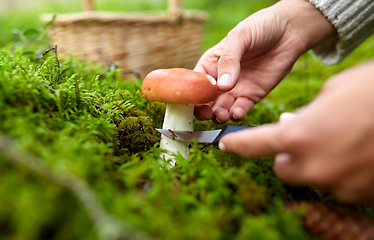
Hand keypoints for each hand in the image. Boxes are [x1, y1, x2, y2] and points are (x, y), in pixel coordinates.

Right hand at [194, 0, 336, 122]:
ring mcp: (236, 89)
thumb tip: (223, 86)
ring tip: (222, 114)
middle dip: (204, 109)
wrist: (291, 30)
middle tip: (207, 113)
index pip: (195, 81)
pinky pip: (241, 109)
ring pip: (222, 108)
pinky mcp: (253, 95)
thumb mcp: (240, 37)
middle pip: (206, 100)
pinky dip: (237, 114)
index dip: (192, 92)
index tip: (193, 100)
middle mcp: (221, 78)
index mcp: (212, 63)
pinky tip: (237, 113)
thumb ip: (229, 60)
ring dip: (219, 114)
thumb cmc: (261, 27)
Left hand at [219, 61, 373, 204]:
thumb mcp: (333, 93)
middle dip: (288, 155)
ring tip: (340, 141)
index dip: (238, 145)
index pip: (255, 145)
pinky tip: (357, 152)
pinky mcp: (359, 195)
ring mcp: (337, 184)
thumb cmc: (372, 93)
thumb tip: (291, 124)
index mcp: (300, 136)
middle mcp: (313, 166)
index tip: (226, 145)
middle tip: (305, 137)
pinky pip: (338, 184)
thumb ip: (305, 114)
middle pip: (282, 168)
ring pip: (311, 177)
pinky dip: (341, 171)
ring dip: (317, 162)